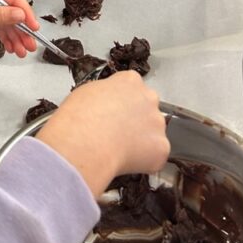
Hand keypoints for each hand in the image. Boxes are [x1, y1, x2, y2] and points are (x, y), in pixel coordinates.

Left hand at [0, 0, 40, 59]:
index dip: (26, 14)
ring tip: (22, 52)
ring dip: (15, 36)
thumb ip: (2, 16)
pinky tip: (11, 48)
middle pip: (12, 10)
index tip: (35, 30)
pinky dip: (5, 37)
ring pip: (6, 20)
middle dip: (22, 29)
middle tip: (31, 47)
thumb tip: (23, 14)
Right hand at [35, 72, 168, 197]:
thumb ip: (105, 94)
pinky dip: (144, 161)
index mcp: (130, 81)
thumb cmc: (80, 116)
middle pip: (147, 108)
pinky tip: (125, 160)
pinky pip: (155, 156)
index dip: (122, 102)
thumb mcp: (87, 92)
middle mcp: (149, 98)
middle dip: (137, 119)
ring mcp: (158, 123)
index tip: (114, 111)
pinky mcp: (162, 148)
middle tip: (119, 132)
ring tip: (119, 148)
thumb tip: (106, 104)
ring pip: (153, 133)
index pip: (132, 87)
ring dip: (141, 141)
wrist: (86, 142)